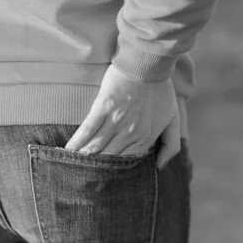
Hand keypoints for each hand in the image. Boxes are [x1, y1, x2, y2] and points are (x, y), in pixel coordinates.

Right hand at [65, 64, 180, 170]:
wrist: (148, 63)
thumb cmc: (161, 90)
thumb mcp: (173, 119)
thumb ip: (171, 145)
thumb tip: (160, 167)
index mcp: (146, 139)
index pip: (126, 162)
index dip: (114, 172)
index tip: (103, 180)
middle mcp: (130, 134)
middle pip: (108, 157)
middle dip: (95, 170)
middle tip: (82, 178)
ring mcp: (115, 121)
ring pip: (96, 147)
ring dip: (83, 159)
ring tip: (71, 168)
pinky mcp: (102, 108)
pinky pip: (87, 130)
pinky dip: (77, 142)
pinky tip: (68, 151)